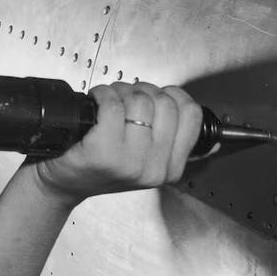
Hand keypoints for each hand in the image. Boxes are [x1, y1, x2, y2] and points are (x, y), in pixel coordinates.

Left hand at [33, 81, 200, 204]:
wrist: (61, 184)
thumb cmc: (98, 167)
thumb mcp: (145, 163)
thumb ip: (173, 146)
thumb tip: (214, 138)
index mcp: (169, 168)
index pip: (191, 115)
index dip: (173, 96)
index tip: (156, 97)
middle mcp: (153, 167)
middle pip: (165, 103)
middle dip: (144, 91)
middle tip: (126, 100)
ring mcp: (129, 161)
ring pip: (140, 101)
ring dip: (121, 91)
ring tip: (110, 102)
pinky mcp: (103, 150)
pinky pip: (113, 104)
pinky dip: (102, 94)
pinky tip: (96, 102)